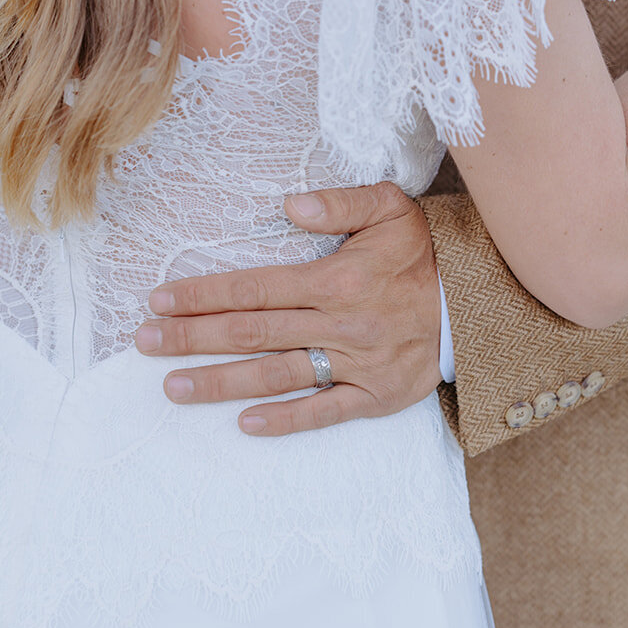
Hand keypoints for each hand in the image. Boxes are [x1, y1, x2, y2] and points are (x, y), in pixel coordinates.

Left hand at [135, 183, 442, 435]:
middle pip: (252, 334)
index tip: (160, 299)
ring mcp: (357, 365)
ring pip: (276, 376)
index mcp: (337, 279)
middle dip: (192, 338)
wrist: (481, 302)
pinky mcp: (376, 396)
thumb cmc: (426, 251)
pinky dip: (285, 421)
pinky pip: (324, 413)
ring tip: (173, 387)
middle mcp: (341, 325)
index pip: (254, 288)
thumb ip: (339, 203)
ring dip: (220, 383)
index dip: (203, 294)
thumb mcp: (390, 207)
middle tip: (145, 342)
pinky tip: (244, 424)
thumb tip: (289, 205)